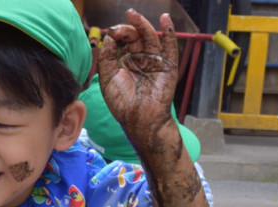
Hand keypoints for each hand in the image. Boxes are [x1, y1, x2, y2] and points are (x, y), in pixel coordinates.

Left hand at [97, 10, 178, 133]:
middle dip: (128, 28)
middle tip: (119, 28)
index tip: (110, 34)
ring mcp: (155, 62)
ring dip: (143, 24)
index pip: (124, 41)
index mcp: (127, 62)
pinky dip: (170, 33)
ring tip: (134, 15)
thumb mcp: (107, 77)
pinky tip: (165, 20)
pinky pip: (170, 47)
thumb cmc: (122, 103)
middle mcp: (141, 60)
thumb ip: (106, 57)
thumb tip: (108, 37)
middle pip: (136, 36)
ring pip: (151, 38)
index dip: (118, 34)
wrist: (139, 120)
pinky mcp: (167, 66)